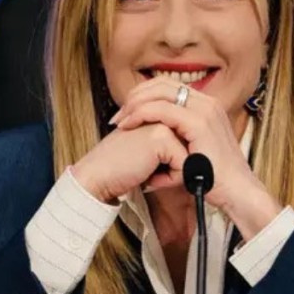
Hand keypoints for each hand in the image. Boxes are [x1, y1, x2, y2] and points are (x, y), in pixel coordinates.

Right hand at [71, 122, 189, 203]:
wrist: (98, 177)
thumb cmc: (121, 168)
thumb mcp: (149, 151)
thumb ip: (169, 144)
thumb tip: (196, 155)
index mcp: (159, 114)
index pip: (186, 143)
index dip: (175, 163)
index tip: (153, 170)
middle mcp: (162, 114)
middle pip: (190, 150)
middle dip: (176, 167)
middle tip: (149, 172)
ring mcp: (162, 122)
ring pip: (190, 157)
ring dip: (172, 173)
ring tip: (148, 174)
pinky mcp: (162, 136)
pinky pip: (184, 166)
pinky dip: (169, 179)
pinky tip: (148, 178)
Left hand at [109, 77, 281, 238]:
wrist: (236, 193)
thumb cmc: (215, 178)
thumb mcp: (193, 150)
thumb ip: (178, 136)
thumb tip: (155, 134)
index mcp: (207, 105)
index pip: (169, 85)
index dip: (144, 94)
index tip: (127, 112)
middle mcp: (207, 102)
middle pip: (162, 84)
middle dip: (136, 97)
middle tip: (119, 116)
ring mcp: (205, 111)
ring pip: (159, 93)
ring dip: (134, 105)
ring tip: (120, 122)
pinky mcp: (199, 124)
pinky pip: (161, 110)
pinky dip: (141, 115)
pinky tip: (129, 126)